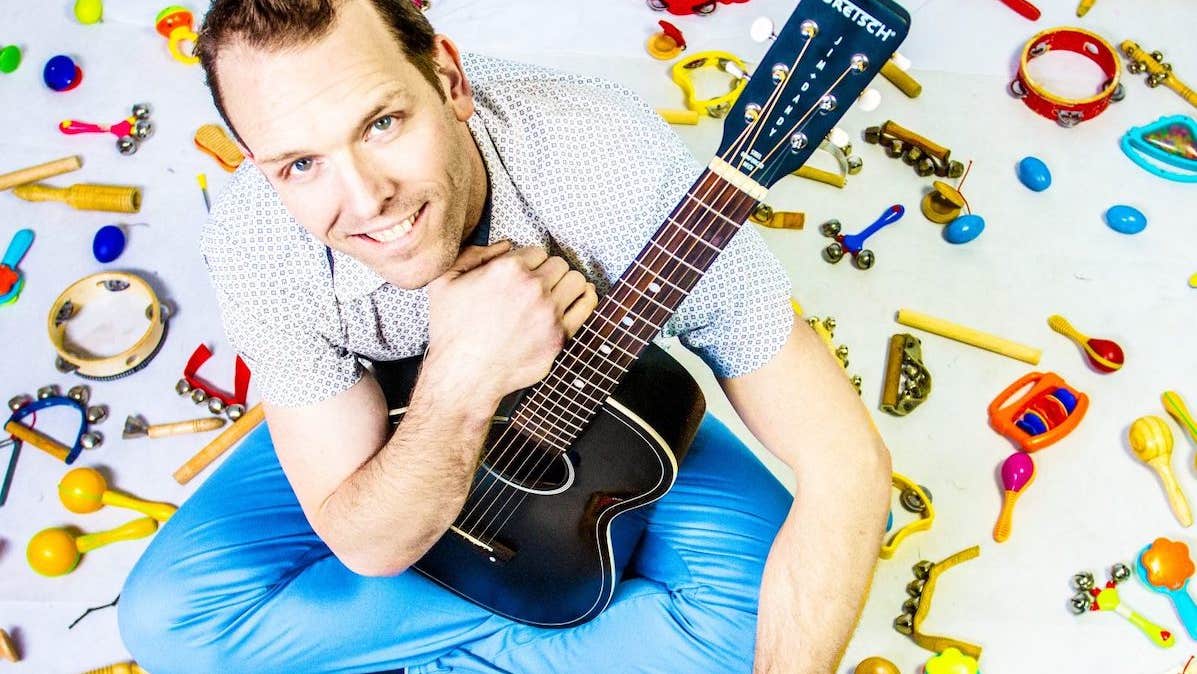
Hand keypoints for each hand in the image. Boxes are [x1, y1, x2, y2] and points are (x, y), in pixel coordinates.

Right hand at [424, 241, 598, 403]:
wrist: (463, 375)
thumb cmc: (451, 332)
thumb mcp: (444, 282)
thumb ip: (471, 254)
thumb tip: (504, 245)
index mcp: (508, 269)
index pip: (536, 251)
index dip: (528, 263)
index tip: (522, 276)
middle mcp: (533, 288)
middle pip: (558, 264)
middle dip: (547, 273)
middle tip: (536, 287)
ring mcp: (549, 312)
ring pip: (576, 280)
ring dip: (566, 284)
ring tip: (555, 293)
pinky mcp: (561, 335)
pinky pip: (587, 305)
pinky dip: (585, 298)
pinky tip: (578, 298)